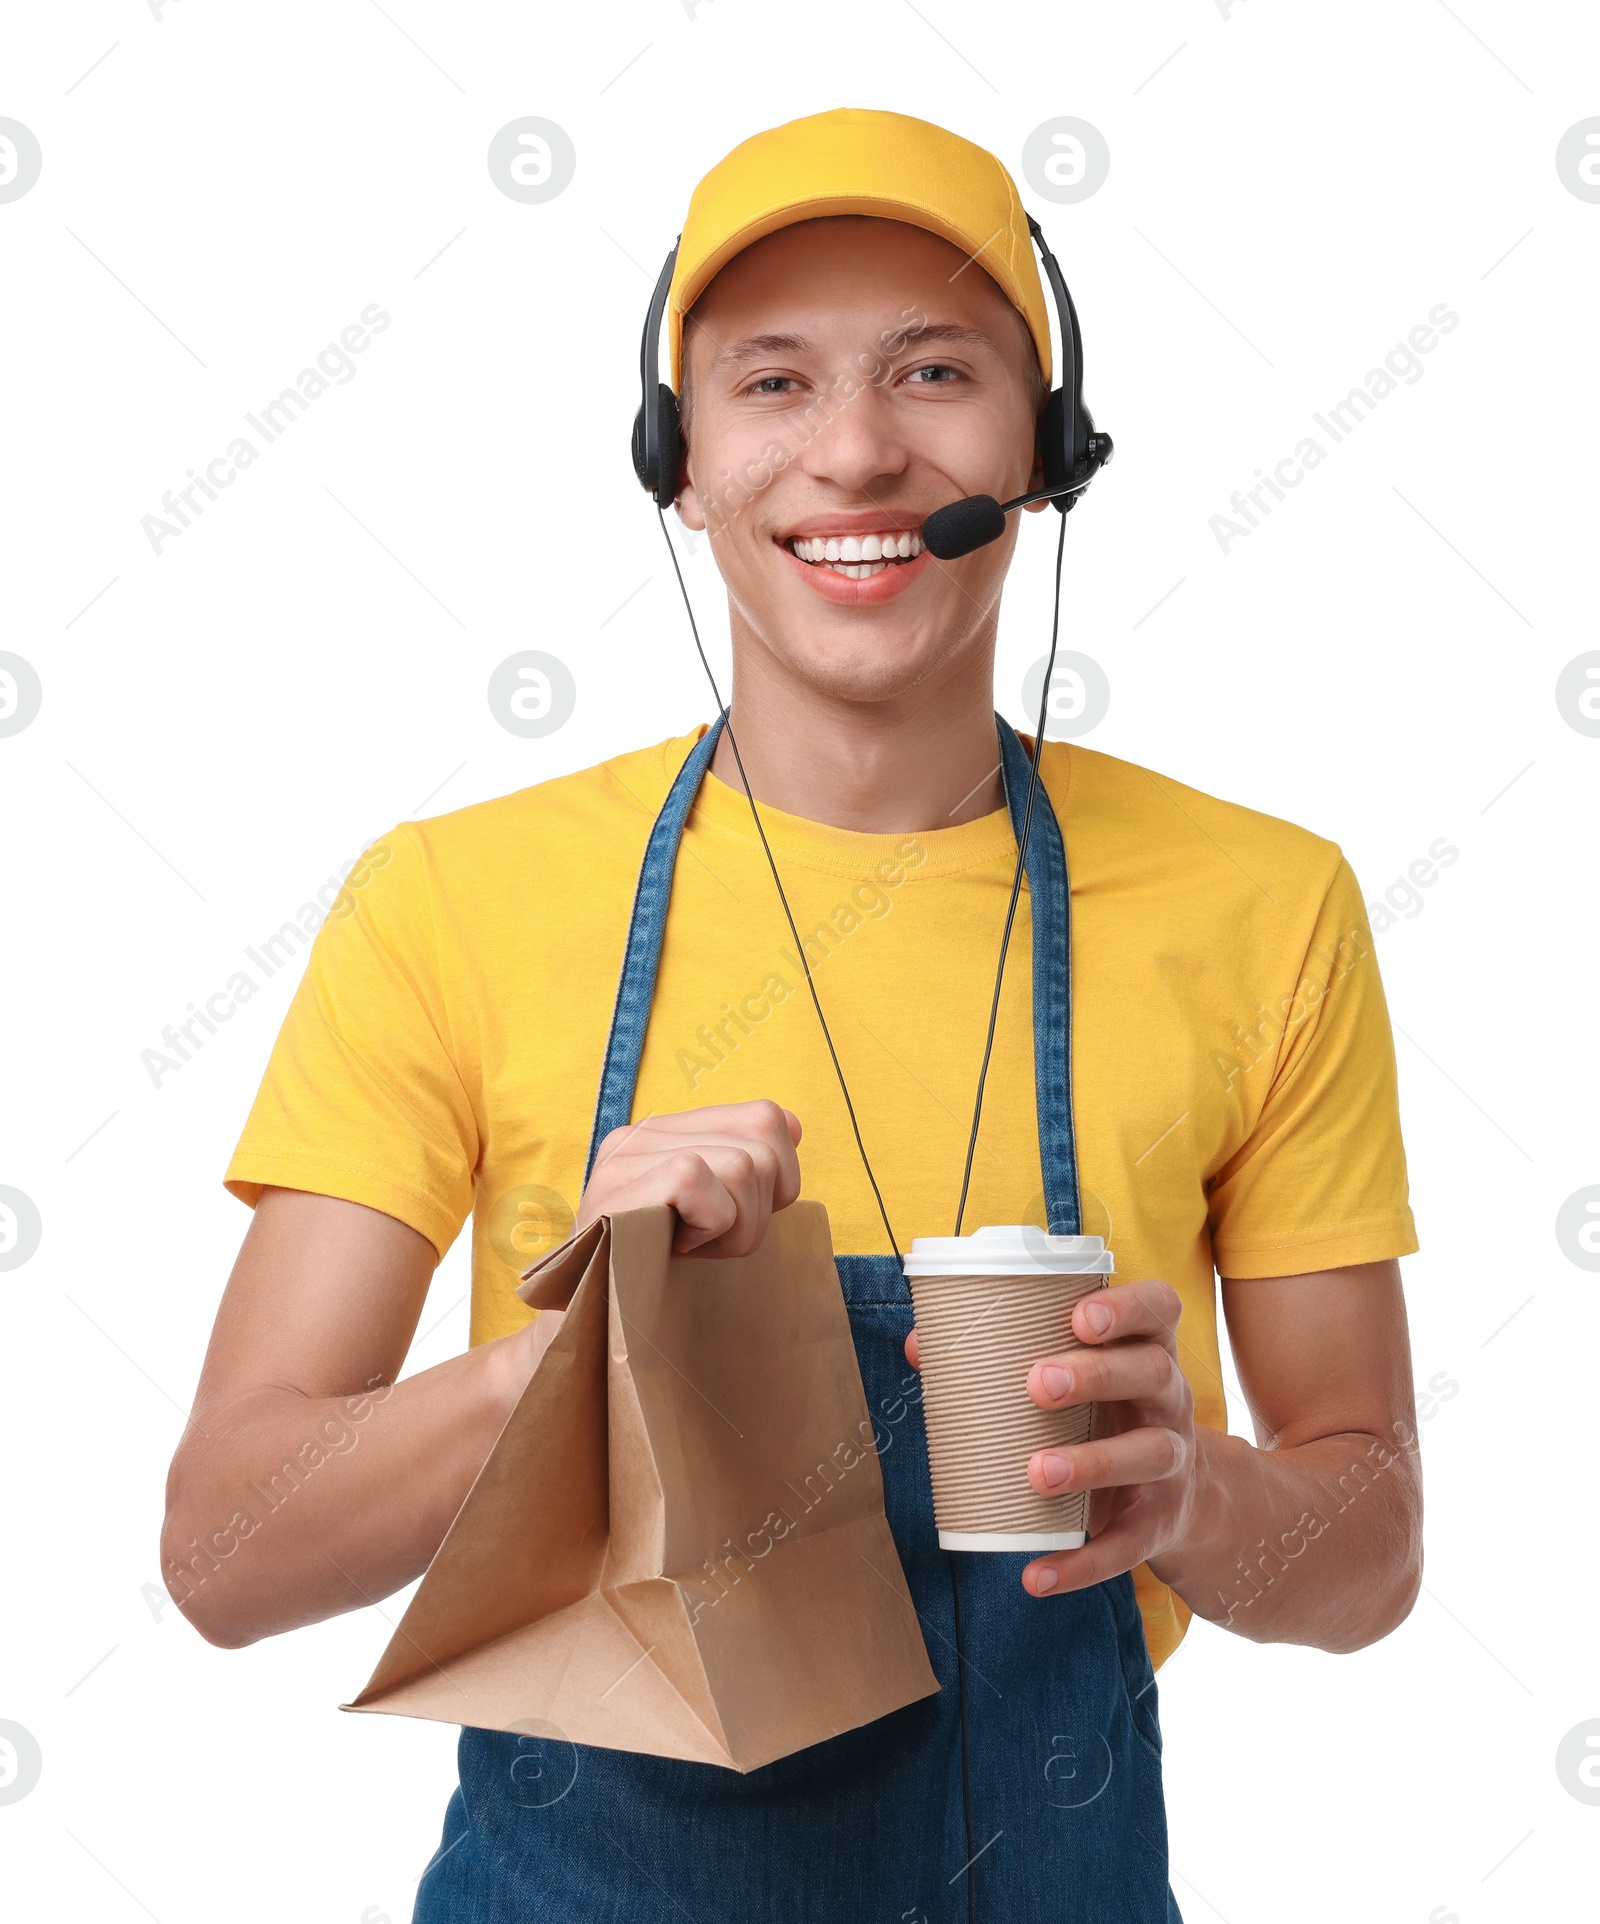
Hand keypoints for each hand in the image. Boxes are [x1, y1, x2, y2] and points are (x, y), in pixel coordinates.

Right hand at [576, 1100, 802, 1257]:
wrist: (587, 1320)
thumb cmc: (650, 1271)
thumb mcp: (703, 1214)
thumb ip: (740, 1166)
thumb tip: (794, 1127)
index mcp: (666, 1133)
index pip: (763, 1116)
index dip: (780, 1172)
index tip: (741, 1215)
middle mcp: (644, 1133)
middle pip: (764, 1145)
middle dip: (758, 1212)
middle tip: (712, 1240)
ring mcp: (629, 1156)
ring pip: (743, 1166)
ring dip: (734, 1228)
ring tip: (693, 1246)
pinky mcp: (622, 1184)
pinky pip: (703, 1185)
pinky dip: (706, 1227)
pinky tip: (677, 1246)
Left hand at [903, 1277, 1204, 1597]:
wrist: (1182, 1498)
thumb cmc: (1105, 1411)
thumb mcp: (1077, 1375)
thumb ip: (1001, 1354)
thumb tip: (918, 1346)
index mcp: (1146, 1348)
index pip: (1160, 1308)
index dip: (1127, 1308)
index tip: (1080, 1316)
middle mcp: (1168, 1399)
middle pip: (1152, 1372)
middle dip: (1097, 1375)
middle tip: (1038, 1384)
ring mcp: (1172, 1462)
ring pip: (1149, 1454)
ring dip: (1094, 1463)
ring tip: (1038, 1472)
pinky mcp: (1158, 1522)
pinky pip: (1129, 1546)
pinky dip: (1082, 1563)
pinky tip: (1036, 1576)